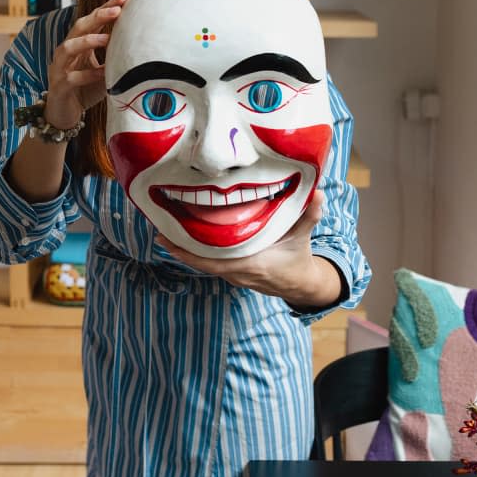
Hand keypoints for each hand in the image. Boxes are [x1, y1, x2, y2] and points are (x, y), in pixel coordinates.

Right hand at [44, 0, 127, 128]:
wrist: (63, 116)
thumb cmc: (85, 89)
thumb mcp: (102, 70)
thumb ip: (114, 56)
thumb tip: (141, 42)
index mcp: (77, 44)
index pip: (91, 20)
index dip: (105, 8)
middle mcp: (66, 52)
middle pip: (78, 27)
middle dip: (97, 16)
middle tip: (117, 9)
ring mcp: (59, 69)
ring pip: (68, 48)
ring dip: (88, 41)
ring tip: (107, 39)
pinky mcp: (59, 87)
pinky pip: (71, 78)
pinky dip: (87, 75)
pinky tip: (102, 74)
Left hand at [157, 189, 342, 308]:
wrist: (301, 284)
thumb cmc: (299, 258)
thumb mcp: (303, 235)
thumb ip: (309, 214)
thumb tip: (317, 191)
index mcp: (251, 263)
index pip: (213, 260)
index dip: (189, 252)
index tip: (169, 239)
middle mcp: (238, 272)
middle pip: (201, 262)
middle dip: (179, 248)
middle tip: (159, 230)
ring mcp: (234, 275)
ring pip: (203, 264)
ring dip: (185, 250)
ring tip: (165, 231)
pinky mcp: (233, 273)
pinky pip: (209, 264)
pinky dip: (195, 253)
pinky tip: (183, 239)